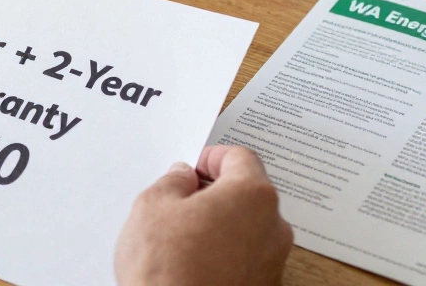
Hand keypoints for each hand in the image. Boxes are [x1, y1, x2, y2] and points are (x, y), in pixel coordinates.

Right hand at [115, 145, 291, 285]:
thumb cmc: (167, 268)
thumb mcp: (152, 206)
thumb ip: (172, 182)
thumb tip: (182, 178)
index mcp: (252, 195)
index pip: (240, 158)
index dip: (211, 158)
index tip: (192, 168)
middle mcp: (273, 227)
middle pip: (248, 193)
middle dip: (216, 192)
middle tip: (182, 202)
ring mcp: (273, 262)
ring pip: (249, 227)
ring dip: (222, 224)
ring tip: (183, 237)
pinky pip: (247, 257)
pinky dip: (226, 253)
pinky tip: (195, 262)